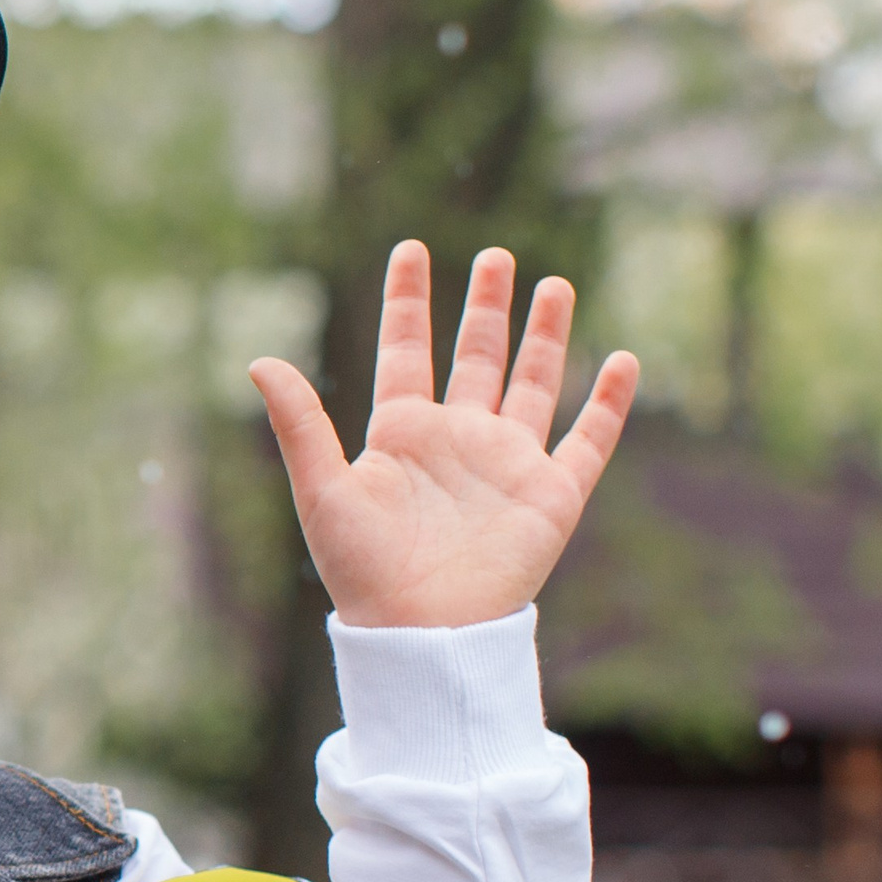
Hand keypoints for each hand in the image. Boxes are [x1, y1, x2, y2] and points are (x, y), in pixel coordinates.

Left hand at [250, 242, 637, 630]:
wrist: (422, 633)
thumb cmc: (364, 572)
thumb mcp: (322, 490)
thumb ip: (299, 423)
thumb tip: (257, 360)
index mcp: (402, 435)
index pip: (405, 350)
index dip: (407, 302)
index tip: (411, 249)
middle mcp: (457, 441)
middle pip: (476, 357)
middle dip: (486, 307)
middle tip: (495, 255)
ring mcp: (507, 464)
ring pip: (533, 384)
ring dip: (545, 336)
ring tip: (554, 284)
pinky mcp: (551, 495)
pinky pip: (587, 440)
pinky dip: (609, 403)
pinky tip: (624, 361)